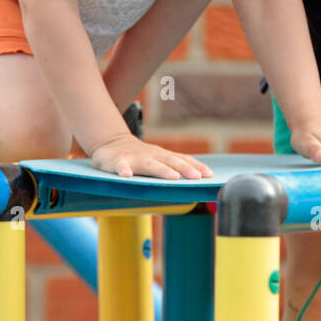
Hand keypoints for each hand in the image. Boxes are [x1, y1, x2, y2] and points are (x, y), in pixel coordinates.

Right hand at [89, 133, 212, 179]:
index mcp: (162, 156)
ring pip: (150, 164)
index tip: (210, 175)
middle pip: (171, 161)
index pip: (183, 160)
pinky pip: (121, 166)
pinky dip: (124, 170)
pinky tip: (127, 176)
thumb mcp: (158, 158)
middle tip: (197, 177)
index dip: (196, 166)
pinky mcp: (117, 161)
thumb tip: (199, 177)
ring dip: (162, 170)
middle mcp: (152, 155)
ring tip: (173, 177)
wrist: (111, 143)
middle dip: (185, 169)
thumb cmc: (140, 155)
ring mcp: (135, 158)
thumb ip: (173, 165)